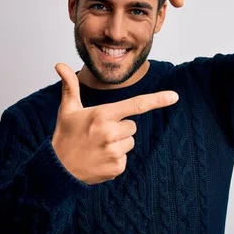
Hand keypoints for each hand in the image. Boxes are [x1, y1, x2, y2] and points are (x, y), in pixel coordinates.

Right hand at [51, 63, 178, 184]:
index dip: (157, 100)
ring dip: (118, 143)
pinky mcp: (117, 167)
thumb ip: (70, 86)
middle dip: (119, 128)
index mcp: (102, 115)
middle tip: (98, 133)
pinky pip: (125, 158)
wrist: (58, 169)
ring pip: (130, 142)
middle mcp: (110, 133)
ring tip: (98, 146)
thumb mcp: (67, 110)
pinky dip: (115, 158)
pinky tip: (99, 159)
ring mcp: (114, 152)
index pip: (136, 105)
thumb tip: (60, 65)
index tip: (175, 96)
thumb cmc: (65, 136)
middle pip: (132, 126)